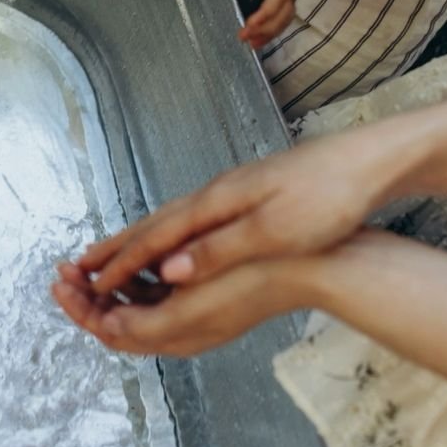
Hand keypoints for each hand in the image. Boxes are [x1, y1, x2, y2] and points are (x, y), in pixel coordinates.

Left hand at [51, 253, 319, 355]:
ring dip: (106, 287)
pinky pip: (157, 293)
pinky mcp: (207, 295)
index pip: (114, 332)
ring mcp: (195, 314)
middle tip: (60, 272)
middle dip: (86, 298)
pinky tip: (125, 256)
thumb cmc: (253, 278)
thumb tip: (108, 326)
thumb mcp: (196, 305)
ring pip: (136, 306)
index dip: (81, 309)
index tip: (60, 282)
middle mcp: (182, 331)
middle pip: (119, 322)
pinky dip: (133, 278)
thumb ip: (148, 322)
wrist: (309, 265)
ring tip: (83, 264)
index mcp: (178, 336)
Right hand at [68, 126, 395, 300]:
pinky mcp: (250, 193)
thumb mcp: (277, 230)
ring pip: (173, 219)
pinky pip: (193, 218)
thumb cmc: (328, 197)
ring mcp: (233, 191)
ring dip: (139, 239)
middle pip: (156, 223)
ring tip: (114, 254)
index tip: (90, 285)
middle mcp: (218, 193)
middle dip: (117, 247)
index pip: (158, 238)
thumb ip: (220, 249)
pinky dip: (169, 234)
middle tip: (79, 265)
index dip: (123, 264)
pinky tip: (174, 242)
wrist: (367, 161)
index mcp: (218, 203)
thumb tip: (168, 269)